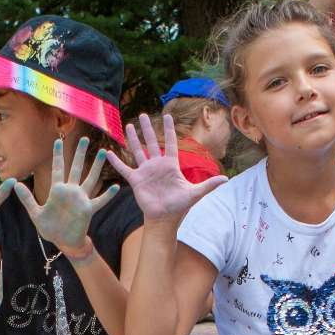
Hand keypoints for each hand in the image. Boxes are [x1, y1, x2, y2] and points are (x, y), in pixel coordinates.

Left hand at [12, 136, 110, 253]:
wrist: (63, 241)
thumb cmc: (50, 228)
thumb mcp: (35, 214)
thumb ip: (27, 199)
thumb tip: (16, 185)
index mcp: (57, 190)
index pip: (58, 168)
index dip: (58, 154)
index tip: (58, 140)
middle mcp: (71, 191)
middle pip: (76, 168)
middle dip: (80, 154)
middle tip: (85, 138)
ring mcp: (81, 199)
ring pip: (90, 179)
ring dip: (96, 166)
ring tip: (102, 152)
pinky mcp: (88, 209)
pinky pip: (100, 201)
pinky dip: (107, 195)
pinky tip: (116, 186)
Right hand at [105, 112, 223, 222]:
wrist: (164, 218)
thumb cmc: (180, 206)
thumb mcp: (195, 193)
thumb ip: (209, 184)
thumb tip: (226, 179)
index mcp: (171, 165)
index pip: (170, 143)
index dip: (169, 129)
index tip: (167, 115)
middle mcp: (157, 165)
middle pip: (151, 142)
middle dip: (148, 128)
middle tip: (143, 115)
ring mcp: (145, 172)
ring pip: (137, 151)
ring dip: (132, 139)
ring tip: (128, 125)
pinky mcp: (136, 180)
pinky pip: (124, 169)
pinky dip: (117, 162)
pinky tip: (109, 152)